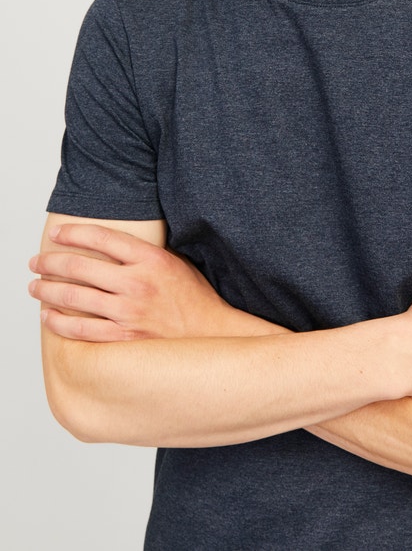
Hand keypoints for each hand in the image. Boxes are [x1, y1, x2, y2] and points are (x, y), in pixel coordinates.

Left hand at [28, 223, 280, 342]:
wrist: (213, 337)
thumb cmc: (194, 300)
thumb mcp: (176, 264)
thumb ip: (145, 255)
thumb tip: (110, 245)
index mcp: (152, 260)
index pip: (103, 238)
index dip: (74, 233)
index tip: (56, 235)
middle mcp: (138, 284)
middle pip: (80, 266)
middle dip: (50, 263)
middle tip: (36, 262)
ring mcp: (129, 314)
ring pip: (74, 298)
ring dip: (47, 292)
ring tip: (36, 288)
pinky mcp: (124, 340)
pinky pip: (80, 329)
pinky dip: (59, 322)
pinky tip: (49, 317)